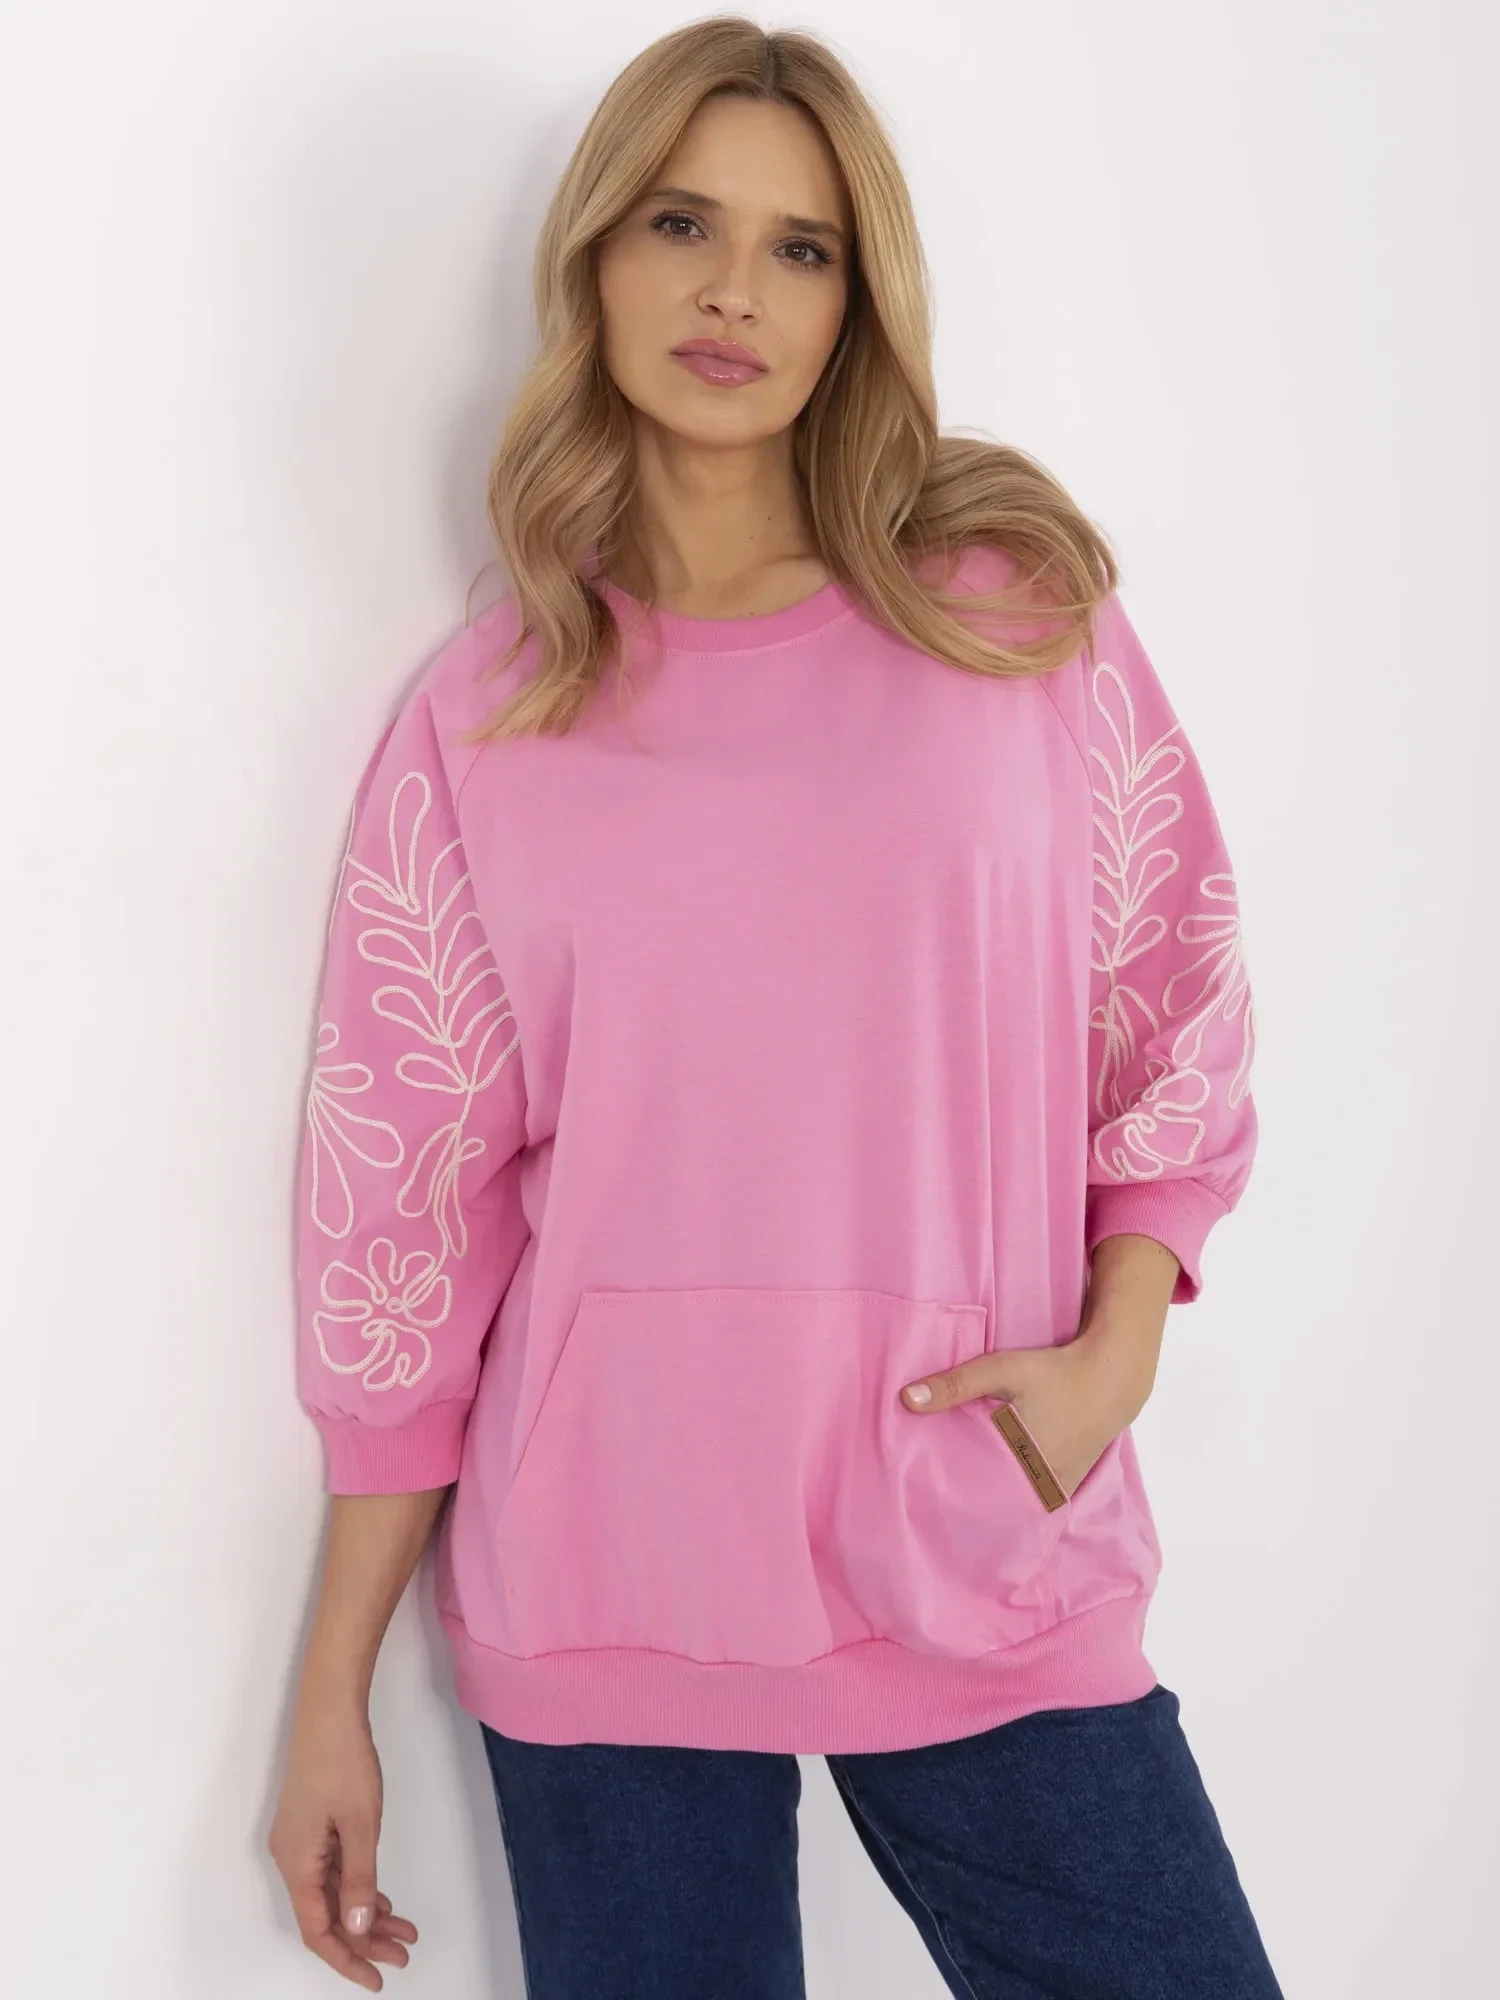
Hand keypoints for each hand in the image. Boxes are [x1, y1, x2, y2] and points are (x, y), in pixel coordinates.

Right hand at [268, 1696, 417, 1989]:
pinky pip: (334, 1872)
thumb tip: (359, 1928)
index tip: (376, 1977)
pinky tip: (382, 1900)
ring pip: (333, 1893)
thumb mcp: (359, 1823)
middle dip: (363, 1940)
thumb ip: (360, 1877)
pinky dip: (358, 1888)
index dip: (346, 1958)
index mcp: (296, 1862)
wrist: (330, 1709)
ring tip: (403, 1931)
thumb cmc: (342, 1760)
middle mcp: (292, 1857)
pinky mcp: (312, 1826)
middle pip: (326, 1914)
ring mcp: (301, 1841)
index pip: (317, 1928)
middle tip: (402, 1954)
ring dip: (365, 1914)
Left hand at [899, 1320, 1156, 1499]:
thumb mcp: (1001, 1370)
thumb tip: (906, 1400)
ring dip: (991, 1507)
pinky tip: (994, 1499)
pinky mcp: (1065, 1486)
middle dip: (964, 1507)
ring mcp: (1054, 1488)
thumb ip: (955, 1384)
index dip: (946, 1498)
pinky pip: (1034, 1503)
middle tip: (931, 1507)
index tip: (920, 1502)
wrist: (1108, 1381)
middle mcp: (1037, 1481)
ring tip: (957, 1508)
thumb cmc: (1052, 1373)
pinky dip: (1015, 1502)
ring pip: (1014, 1507)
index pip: (972, 1493)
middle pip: (992, 1505)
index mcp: (1017, 1458)